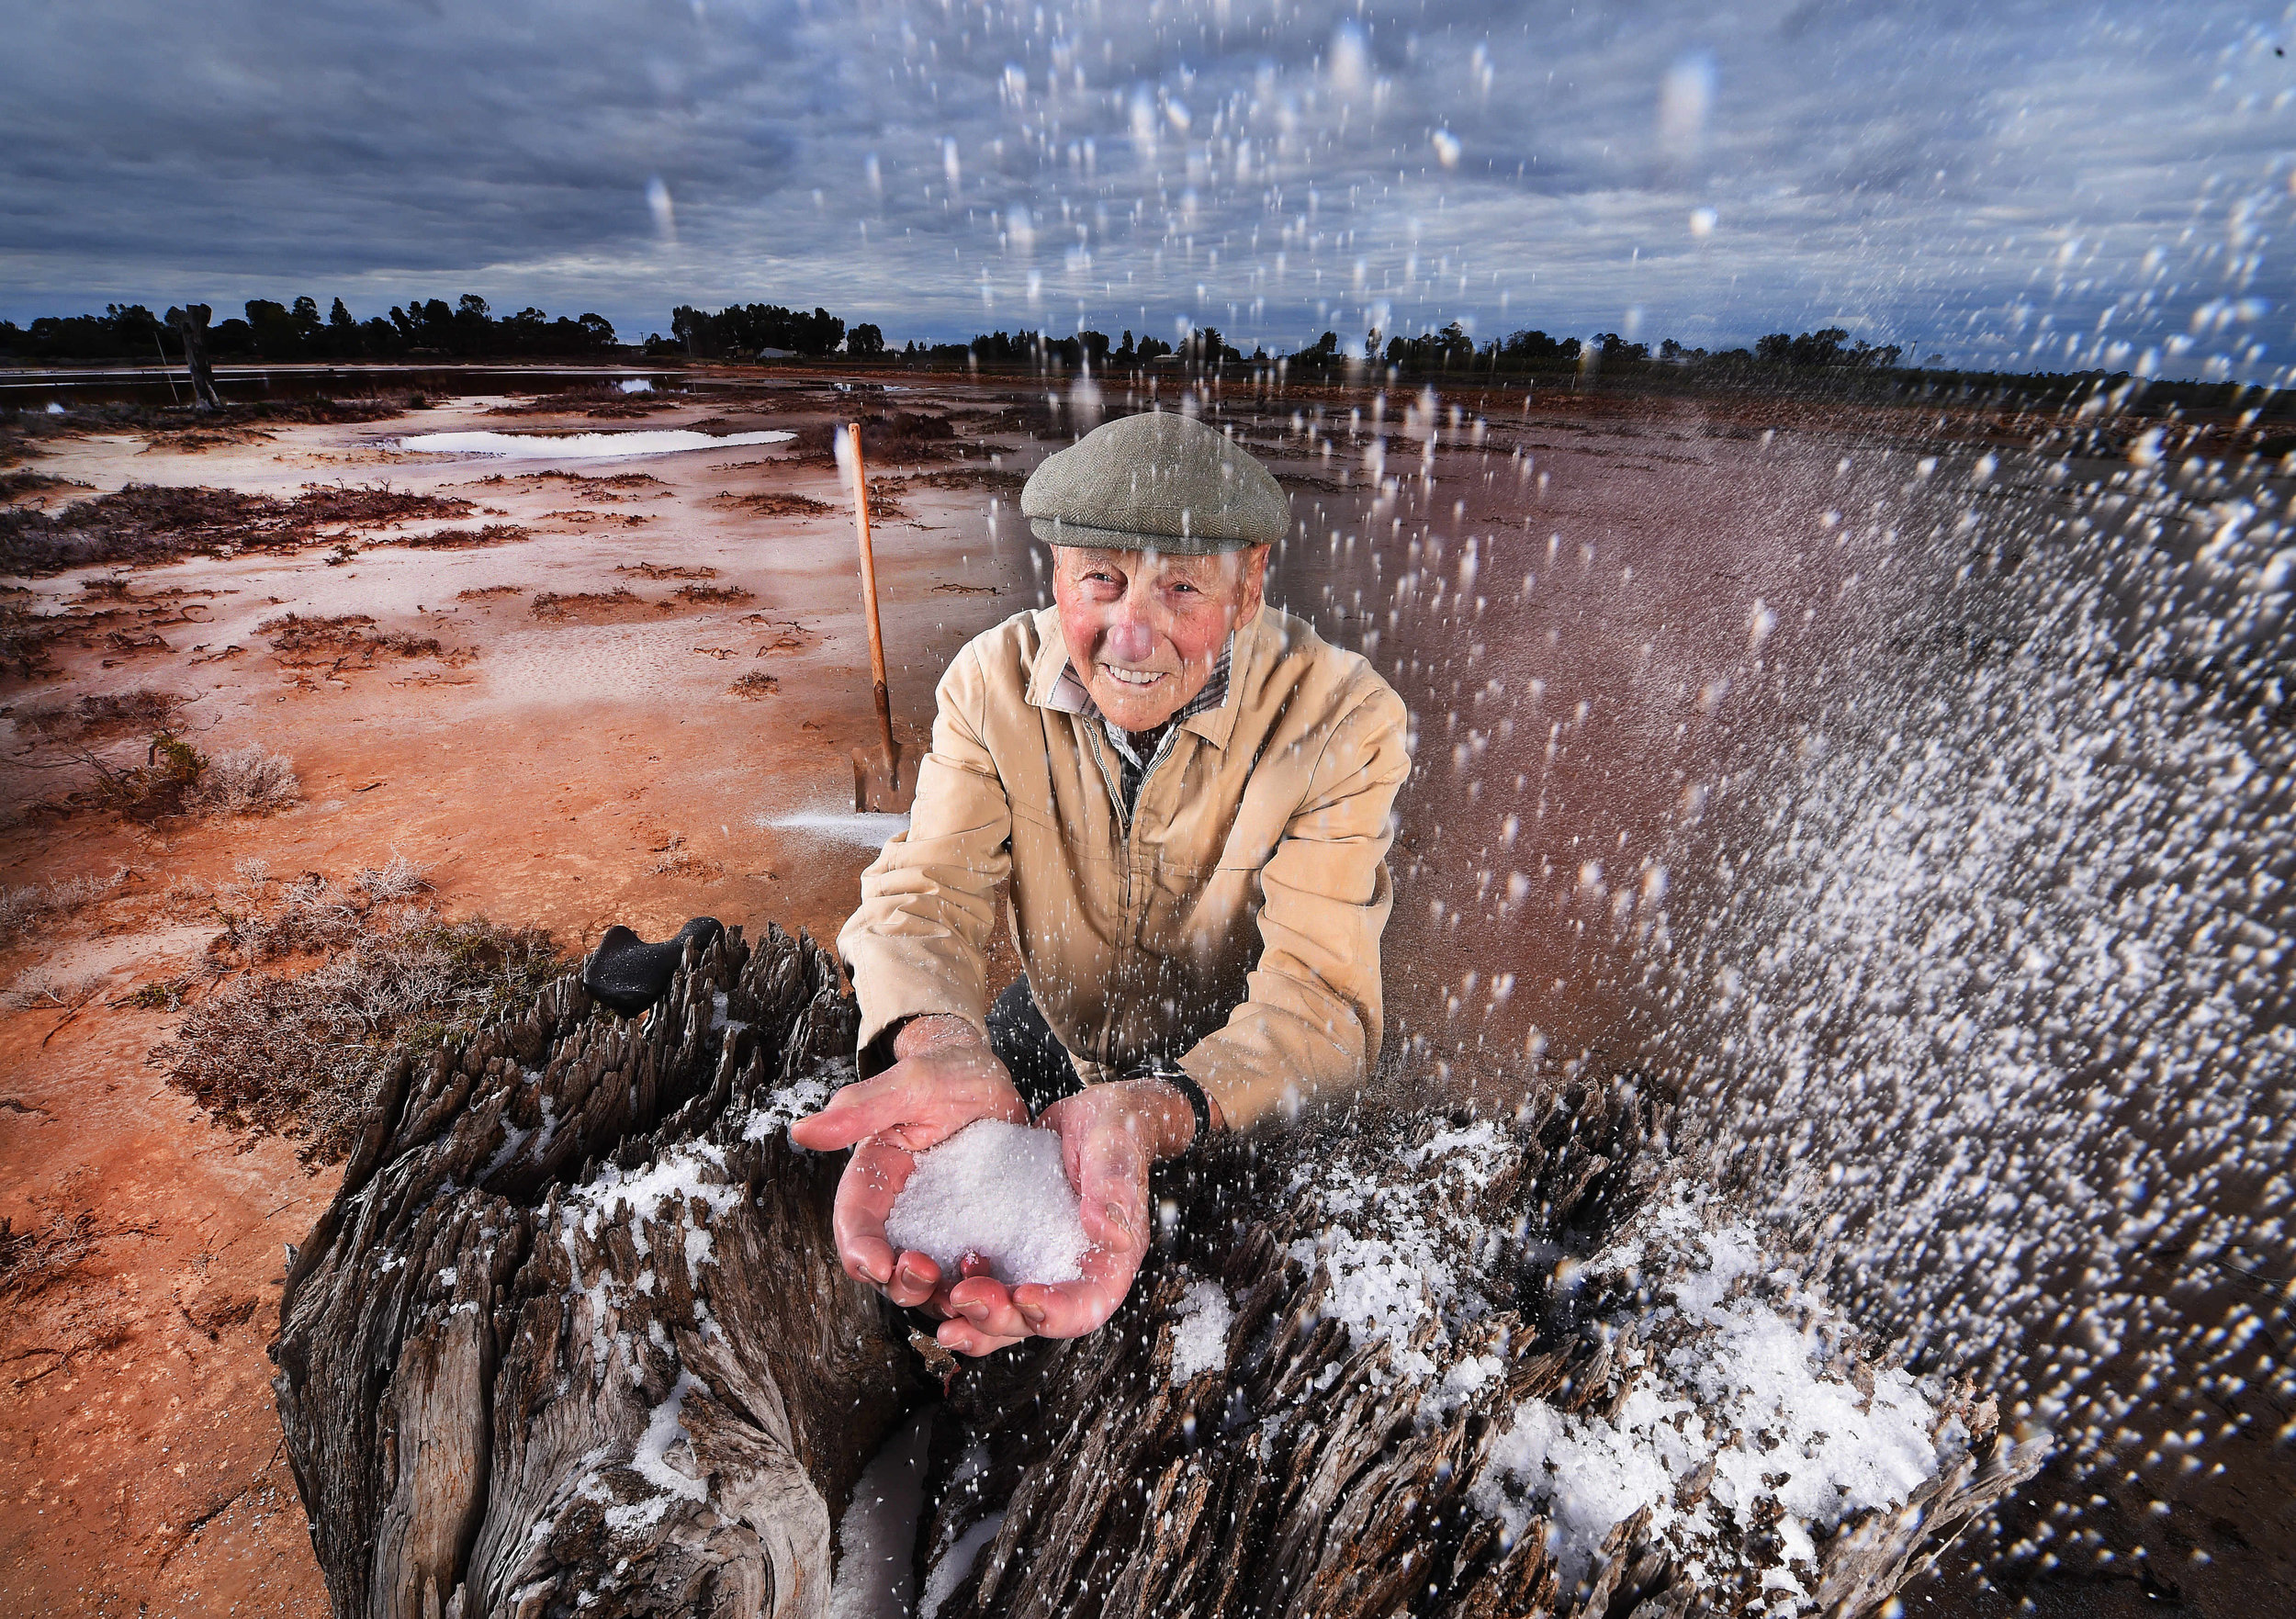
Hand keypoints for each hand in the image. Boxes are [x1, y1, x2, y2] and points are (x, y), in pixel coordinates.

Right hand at [787, 1015, 1026, 1311]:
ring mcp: (938, 1226)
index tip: (877, 1264)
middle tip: (926, 1274)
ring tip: (966, 1286)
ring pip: (929, 1281)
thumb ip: (860, 1109)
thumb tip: (802, 1131)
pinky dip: (979, 1285)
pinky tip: (1000, 1281)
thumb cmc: (942, 1073)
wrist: (986, 1077)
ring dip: (940, 1295)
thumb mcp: (908, 1084)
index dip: (859, 1250)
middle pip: (887, 1266)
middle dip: (900, 1283)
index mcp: (873, 1180)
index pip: (855, 1225)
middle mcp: (900, 1212)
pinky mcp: (973, 1232)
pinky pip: (972, 1271)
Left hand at [933, 1077, 1208, 1357]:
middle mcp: (1070, 1274)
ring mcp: (1037, 1265)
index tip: (1025, 1297)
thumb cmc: (1115, 1133)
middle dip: (999, 1316)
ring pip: (1004, 1312)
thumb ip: (1112, 1189)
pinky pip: (984, 1280)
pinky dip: (957, 1287)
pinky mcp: (1009, 1251)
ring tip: (941, 1311)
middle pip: (1036, 1319)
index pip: (1087, 1305)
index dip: (1058, 1312)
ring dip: (971, 1318)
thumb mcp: (1114, 1151)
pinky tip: (930, 1275)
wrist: (1089, 1119)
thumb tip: (1109, 1233)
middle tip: (962, 1298)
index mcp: (1107, 1262)